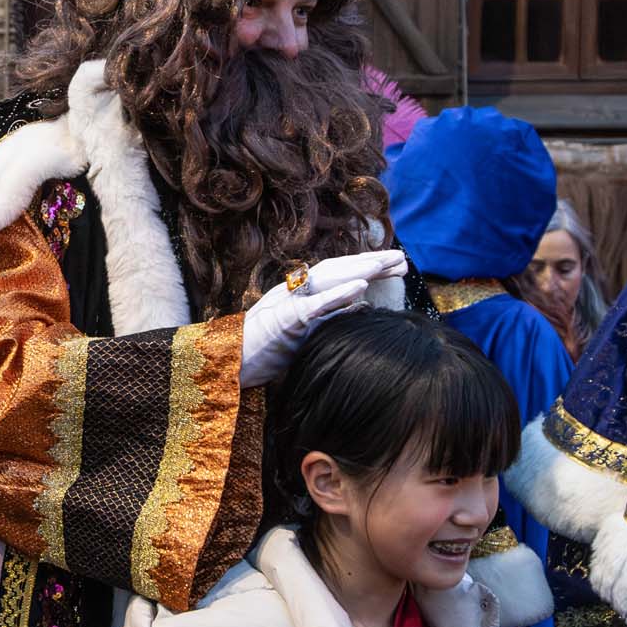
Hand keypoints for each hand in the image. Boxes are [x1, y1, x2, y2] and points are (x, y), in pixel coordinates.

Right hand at [240, 249, 407, 389]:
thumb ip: (326, 317)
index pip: (336, 275)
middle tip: (402, 260)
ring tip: (388, 264)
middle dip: (370, 263)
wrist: (224, 366)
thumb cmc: (258, 353)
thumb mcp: (298, 333)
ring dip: (359, 270)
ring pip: (328, 280)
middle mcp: (293, 292)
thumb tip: (360, 308)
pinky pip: (315, 305)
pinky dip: (338, 295)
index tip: (395, 267)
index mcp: (297, 295)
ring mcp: (287, 303)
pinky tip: (362, 287)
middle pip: (337, 271)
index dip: (365, 267)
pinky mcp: (284, 320)